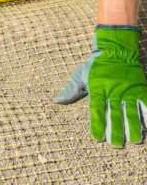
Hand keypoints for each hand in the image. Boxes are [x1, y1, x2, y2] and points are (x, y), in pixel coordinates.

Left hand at [54, 25, 146, 145]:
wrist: (115, 50)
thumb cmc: (95, 65)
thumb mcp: (80, 75)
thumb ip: (71, 90)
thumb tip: (56, 101)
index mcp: (97, 89)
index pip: (97, 109)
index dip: (97, 124)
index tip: (97, 138)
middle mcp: (113, 91)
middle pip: (115, 113)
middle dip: (116, 130)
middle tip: (116, 144)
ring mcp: (128, 90)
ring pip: (132, 111)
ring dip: (134, 126)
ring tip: (135, 140)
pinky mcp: (140, 88)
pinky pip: (146, 103)